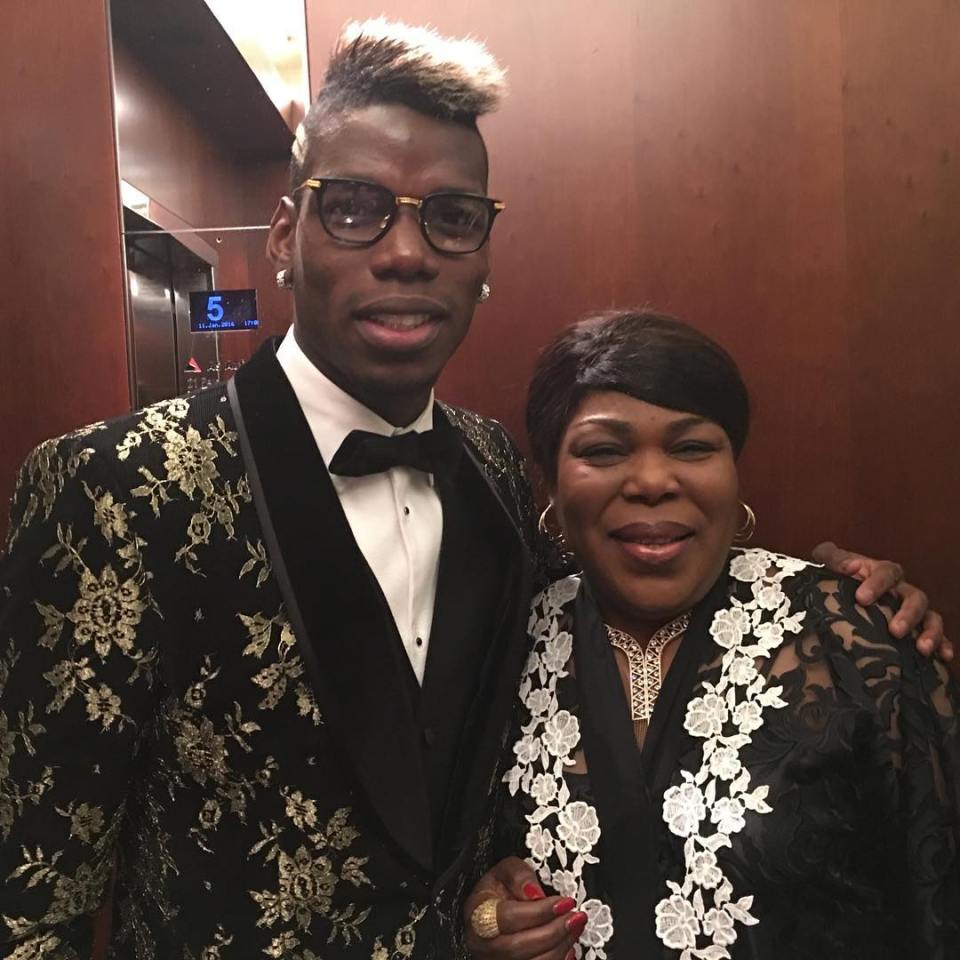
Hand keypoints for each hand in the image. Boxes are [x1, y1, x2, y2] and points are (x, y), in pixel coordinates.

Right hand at [465, 856, 584, 959]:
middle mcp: (482, 943)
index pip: (508, 917)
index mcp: (478, 913)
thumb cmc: (498, 890)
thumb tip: (535, 893)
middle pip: (517, 946)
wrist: (491, 910)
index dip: (539, 912)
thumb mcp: (505, 870)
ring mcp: (495, 959)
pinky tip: (568, 947)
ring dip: (559, 947)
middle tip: (574, 917)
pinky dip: (557, 959)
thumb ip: (519, 874)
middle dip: (553, 932)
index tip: (563, 902)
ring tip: (574, 927)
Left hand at [812, 542, 950, 660]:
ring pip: (930, 616)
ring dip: (930, 631)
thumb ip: (833, 558)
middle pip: (914, 597)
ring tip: (922, 648)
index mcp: (882, 573)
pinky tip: (942, 656)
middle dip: (907, 614)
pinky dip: (943, 645)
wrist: (839, 597)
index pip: (886, 572)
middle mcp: (901, 590)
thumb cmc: (837, 579)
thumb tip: (851, 566)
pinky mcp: (918, 629)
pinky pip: (938, 635)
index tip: (861, 598)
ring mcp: (913, 610)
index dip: (877, 583)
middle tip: (895, 630)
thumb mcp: (829, 564)